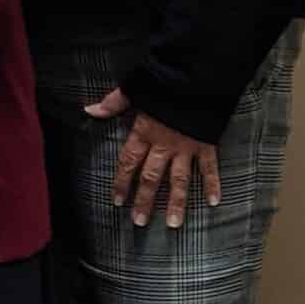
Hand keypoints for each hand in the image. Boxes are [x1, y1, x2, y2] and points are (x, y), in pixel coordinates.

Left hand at [90, 87, 220, 228]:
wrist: (195, 80)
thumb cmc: (162, 85)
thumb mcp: (133, 90)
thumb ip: (113, 104)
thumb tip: (89, 110)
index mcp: (144, 133)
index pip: (128, 162)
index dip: (121, 182)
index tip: (117, 201)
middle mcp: (164, 145)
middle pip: (151, 177)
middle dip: (145, 200)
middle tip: (140, 222)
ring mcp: (186, 148)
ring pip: (179, 180)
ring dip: (176, 202)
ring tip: (173, 223)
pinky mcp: (206, 145)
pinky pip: (210, 168)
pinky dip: (214, 184)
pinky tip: (215, 202)